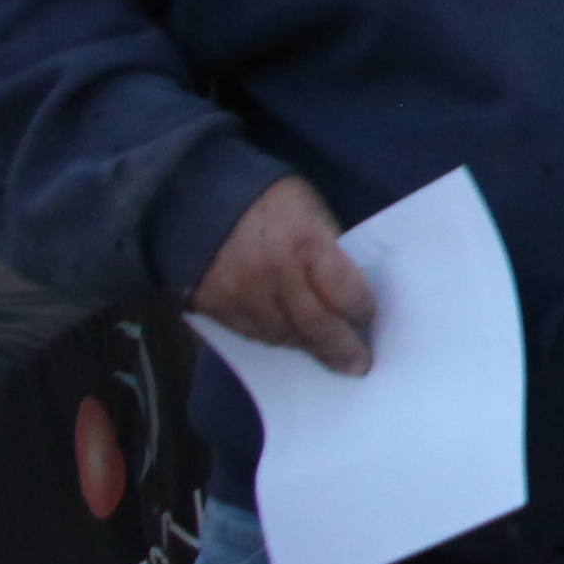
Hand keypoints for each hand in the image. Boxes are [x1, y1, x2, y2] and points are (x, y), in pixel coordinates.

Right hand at [192, 176, 374, 376]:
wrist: (195, 197)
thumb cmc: (267, 199)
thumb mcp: (311, 210)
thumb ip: (329, 249)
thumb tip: (349, 287)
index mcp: (306, 244)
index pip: (344, 293)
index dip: (361, 310)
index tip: (368, 318)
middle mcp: (275, 275)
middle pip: (316, 325)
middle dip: (340, 349)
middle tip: (357, 365)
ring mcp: (243, 295)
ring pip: (283, 336)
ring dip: (306, 346)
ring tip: (324, 353)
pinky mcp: (216, 308)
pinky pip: (252, 335)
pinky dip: (275, 339)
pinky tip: (289, 340)